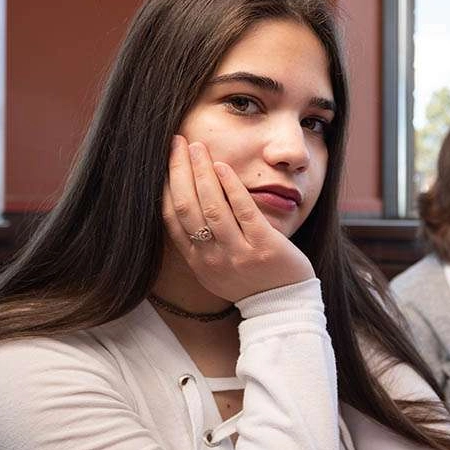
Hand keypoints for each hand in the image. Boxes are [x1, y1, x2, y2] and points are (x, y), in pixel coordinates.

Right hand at [162, 136, 314, 302]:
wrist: (284, 307)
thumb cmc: (251, 280)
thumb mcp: (216, 267)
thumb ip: (200, 241)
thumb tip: (184, 200)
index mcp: (197, 261)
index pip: (171, 218)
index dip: (165, 185)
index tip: (166, 158)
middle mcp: (212, 258)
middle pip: (187, 208)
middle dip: (179, 171)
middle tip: (177, 142)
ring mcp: (238, 254)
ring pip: (212, 208)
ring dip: (202, 173)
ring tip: (198, 147)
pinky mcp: (264, 248)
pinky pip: (244, 212)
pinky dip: (231, 188)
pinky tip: (223, 167)